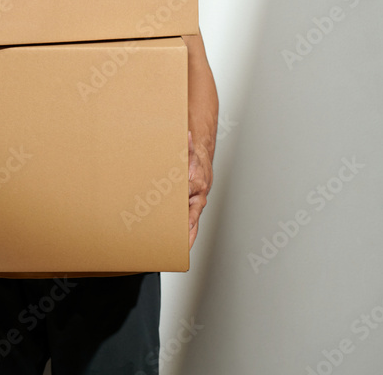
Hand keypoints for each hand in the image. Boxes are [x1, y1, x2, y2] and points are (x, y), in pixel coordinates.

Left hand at [188, 130, 212, 249]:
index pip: (189, 193)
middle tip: (179, 233)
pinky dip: (189, 235)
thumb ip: (187, 146)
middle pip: (193, 212)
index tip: (182, 208)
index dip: (185, 200)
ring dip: (189, 235)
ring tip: (181, 248)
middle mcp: (198, 197)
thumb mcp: (189, 153)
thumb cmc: (194, 161)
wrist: (202, 165)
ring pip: (194, 222)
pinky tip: (184, 246)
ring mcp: (197, 205)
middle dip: (187, 223)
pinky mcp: (193, 210)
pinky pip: (192, 225)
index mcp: (196, 183)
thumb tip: (186, 135)